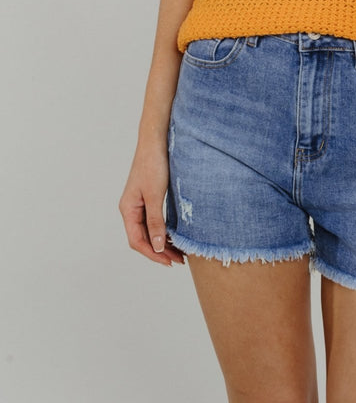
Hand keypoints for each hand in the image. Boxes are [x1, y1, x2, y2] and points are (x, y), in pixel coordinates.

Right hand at [119, 143, 184, 266]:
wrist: (156, 140)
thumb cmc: (153, 164)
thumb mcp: (155, 195)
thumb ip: (155, 222)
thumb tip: (158, 247)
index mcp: (128, 209)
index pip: (137, 241)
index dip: (153, 254)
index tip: (169, 262)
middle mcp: (131, 208)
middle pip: (143, 238)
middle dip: (160, 251)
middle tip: (179, 260)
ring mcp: (140, 203)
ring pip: (149, 230)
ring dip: (163, 242)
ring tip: (180, 252)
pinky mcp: (149, 197)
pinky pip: (154, 220)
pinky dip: (164, 230)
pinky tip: (175, 235)